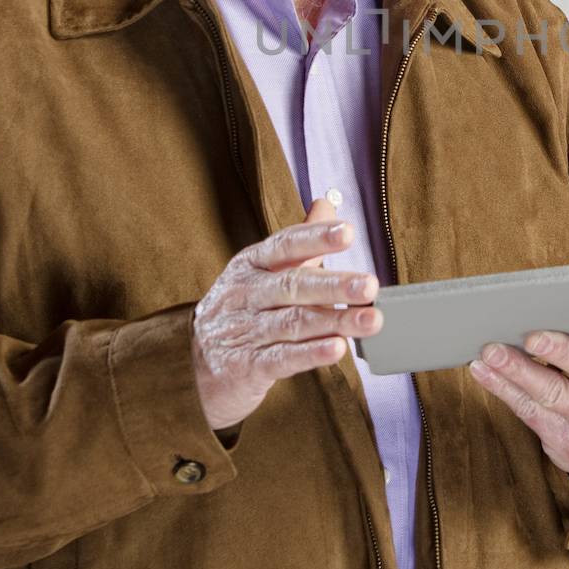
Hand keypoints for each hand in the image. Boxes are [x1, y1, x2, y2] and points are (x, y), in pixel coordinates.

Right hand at [190, 196, 382, 429]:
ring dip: (335, 321)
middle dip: (334, 286)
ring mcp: (243, 330)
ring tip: (370, 320)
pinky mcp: (246, 365)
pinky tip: (338, 348)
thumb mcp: (265, 270)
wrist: (198, 363)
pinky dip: (311, 353)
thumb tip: (328, 203)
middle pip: (292, 285)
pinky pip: (282, 358)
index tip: (348, 232)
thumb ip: (301, 242)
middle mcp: (245, 293)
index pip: (285, 245)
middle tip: (370, 286)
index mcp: (251, 263)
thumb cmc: (244, 308)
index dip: (316, 238)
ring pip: (293, 323)